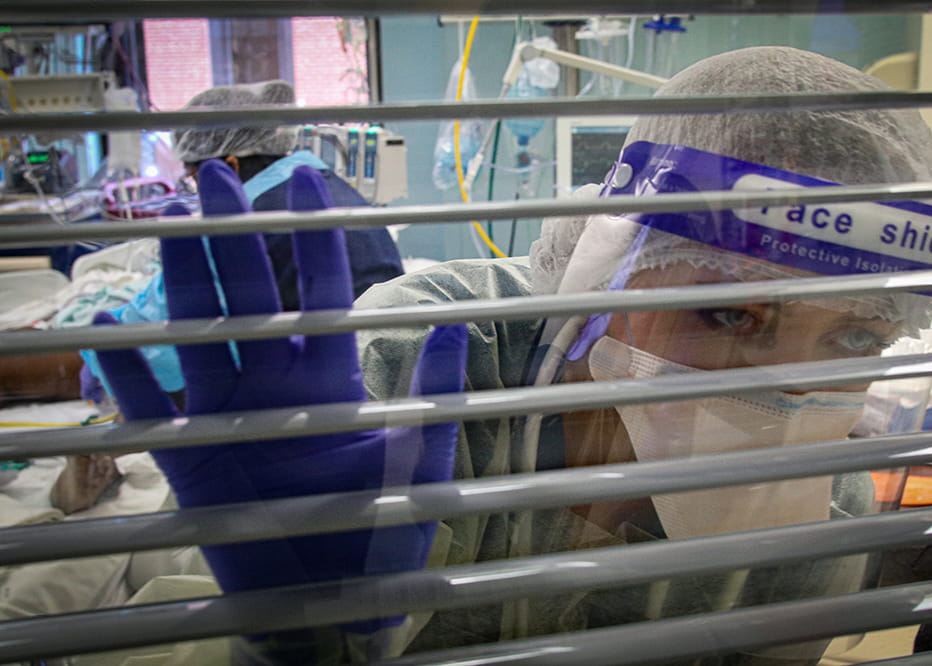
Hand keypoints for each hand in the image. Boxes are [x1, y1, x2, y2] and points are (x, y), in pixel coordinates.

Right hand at [94, 161, 466, 623]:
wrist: (340, 595)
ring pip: (201, 335)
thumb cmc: (386, 526)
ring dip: (185, 282)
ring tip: (172, 227)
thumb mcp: (421, 457)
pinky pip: (154, 411)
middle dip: (235, 238)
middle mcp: (277, 382)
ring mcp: (231, 415)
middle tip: (217, 180)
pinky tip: (109, 333)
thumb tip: (454, 324)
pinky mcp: (194, 459)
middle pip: (251, 296)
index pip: (321, 290)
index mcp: (332, 376)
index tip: (305, 177)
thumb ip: (433, 393)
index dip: (313, 236)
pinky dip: (130, 376)